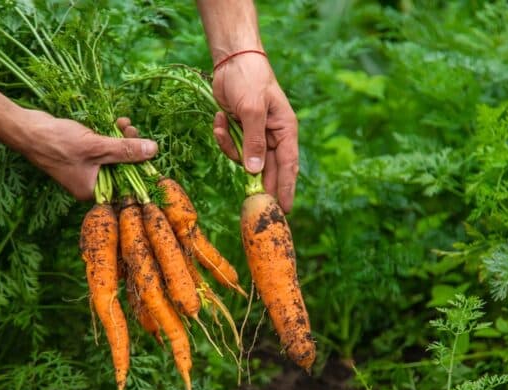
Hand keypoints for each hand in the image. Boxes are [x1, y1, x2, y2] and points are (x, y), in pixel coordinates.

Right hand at [12, 110, 155, 200]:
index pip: (125, 185)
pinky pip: (103, 148)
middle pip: (121, 168)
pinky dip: (111, 136)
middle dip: (131, 148)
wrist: (26, 129)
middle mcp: (89, 183)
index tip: (150, 151)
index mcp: (92, 191)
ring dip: (122, 139)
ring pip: (113, 155)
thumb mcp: (97, 147)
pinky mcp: (82, 154)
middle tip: (134, 130)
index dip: (140, 168)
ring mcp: (85, 169)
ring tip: (125, 123)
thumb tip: (153, 150)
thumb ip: (126, 150)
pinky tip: (116, 122)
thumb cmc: (57, 143)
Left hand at [212, 53, 298, 212]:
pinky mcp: (239, 131)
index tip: (284, 210)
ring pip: (245, 159)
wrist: (232, 60)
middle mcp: (273, 136)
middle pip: (268, 169)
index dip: (286, 189)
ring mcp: (255, 134)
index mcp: (285, 130)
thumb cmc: (249, 80)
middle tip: (251, 205)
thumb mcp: (252, 110)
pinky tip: (219, 117)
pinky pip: (231, 146)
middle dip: (256, 182)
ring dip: (230, 148)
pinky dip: (222, 136)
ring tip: (223, 124)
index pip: (288, 166)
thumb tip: (254, 171)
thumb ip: (254, 142)